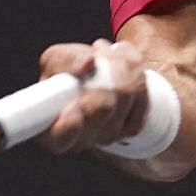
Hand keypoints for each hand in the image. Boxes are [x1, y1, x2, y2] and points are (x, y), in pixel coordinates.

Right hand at [36, 38, 150, 153]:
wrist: (96, 75)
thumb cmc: (68, 73)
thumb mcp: (56, 59)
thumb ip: (64, 60)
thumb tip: (87, 63)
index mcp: (52, 129)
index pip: (61, 136)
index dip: (70, 124)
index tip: (73, 106)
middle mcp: (80, 139)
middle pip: (103, 105)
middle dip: (103, 70)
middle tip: (95, 56)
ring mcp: (107, 136)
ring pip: (126, 94)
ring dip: (120, 64)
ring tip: (107, 56)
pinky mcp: (131, 128)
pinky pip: (142, 95)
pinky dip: (135, 72)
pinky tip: (124, 66)